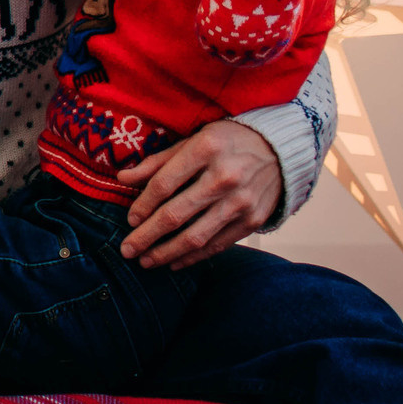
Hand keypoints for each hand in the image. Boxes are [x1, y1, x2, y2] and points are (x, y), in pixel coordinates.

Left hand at [116, 118, 281, 267]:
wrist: (281, 150)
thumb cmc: (228, 142)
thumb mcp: (192, 141)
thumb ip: (157, 162)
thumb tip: (122, 178)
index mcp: (205, 150)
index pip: (164, 184)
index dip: (143, 205)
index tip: (129, 220)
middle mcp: (225, 177)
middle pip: (176, 214)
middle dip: (146, 236)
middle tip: (127, 250)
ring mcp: (241, 202)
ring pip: (196, 236)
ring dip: (166, 253)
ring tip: (145, 262)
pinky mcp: (253, 220)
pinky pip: (218, 244)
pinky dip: (194, 257)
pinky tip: (174, 262)